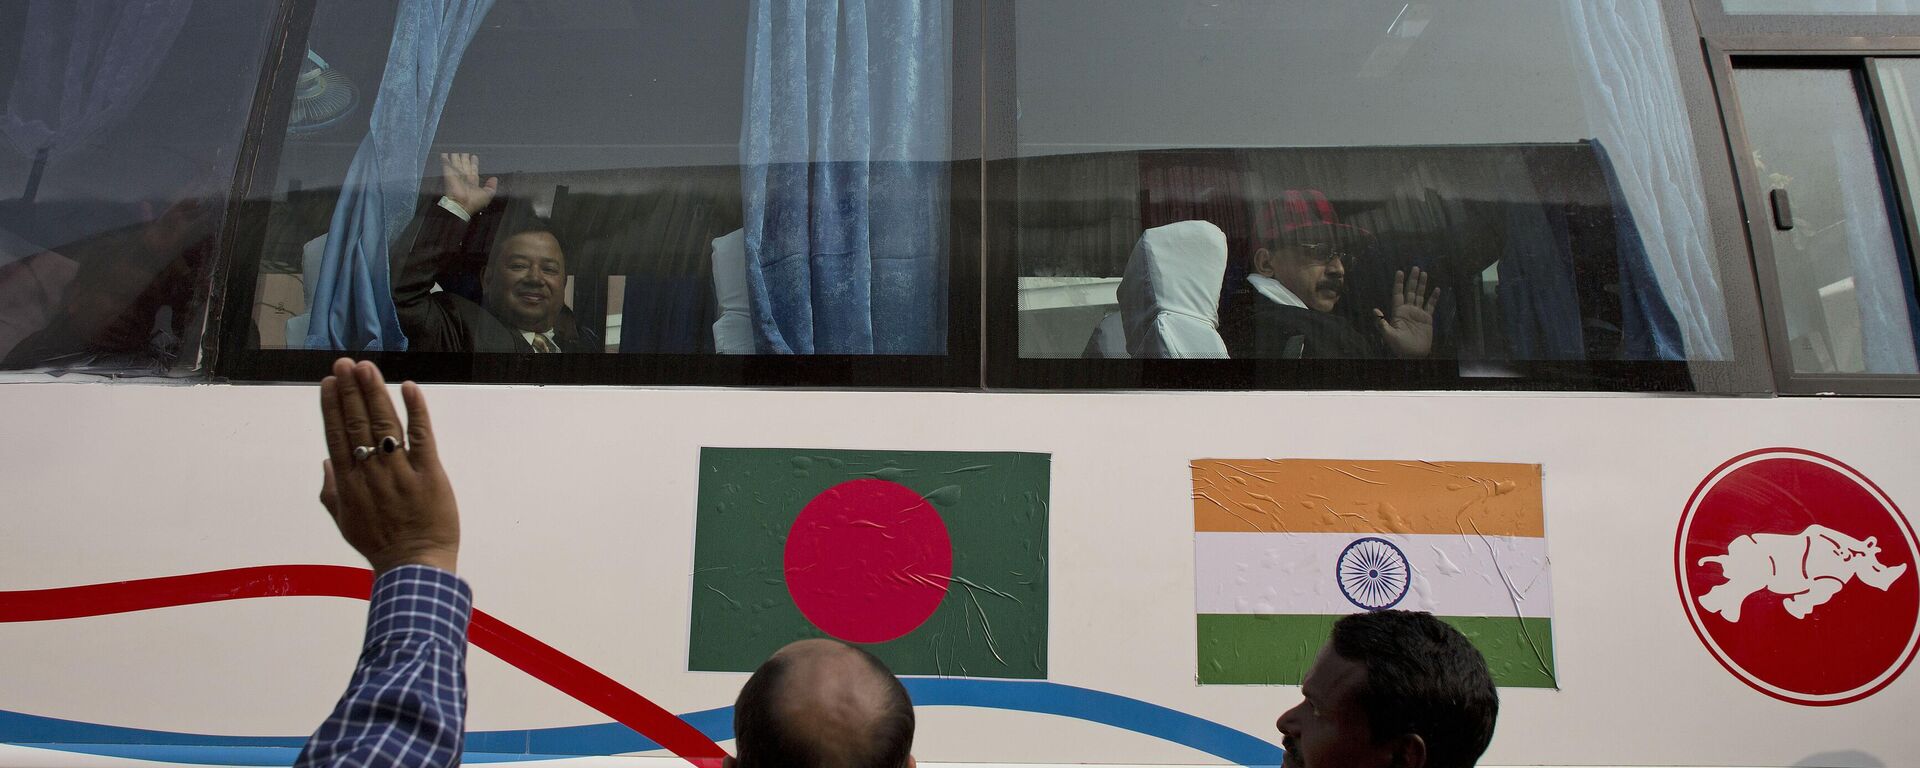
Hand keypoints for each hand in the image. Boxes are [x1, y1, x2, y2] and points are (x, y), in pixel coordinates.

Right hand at [319, 358, 459, 573]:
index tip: (328, 382)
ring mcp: (400, 472)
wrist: (414, 566)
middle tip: (344, 364)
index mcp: (348, 483)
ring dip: (375, 393)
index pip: (336, 436)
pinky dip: (416, 411)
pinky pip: (422, 437)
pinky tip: (409, 388)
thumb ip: (331, 491)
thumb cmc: (380, 545)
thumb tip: (327, 462)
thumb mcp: (345, 522)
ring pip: (385, 425)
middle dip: (349, 391)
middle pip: (357, 424)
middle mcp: (371, 473)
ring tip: (366, 368)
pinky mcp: (429, 474)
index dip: (331, 407)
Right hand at [438, 152, 496, 214]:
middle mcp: (464, 178)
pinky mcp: (448, 174)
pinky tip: (444, 153)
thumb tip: (494, 179)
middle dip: (465, 159)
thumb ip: (491, 186)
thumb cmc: (474, 201)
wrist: (460, 205)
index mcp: (472, 182)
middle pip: (464, 165)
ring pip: (456, 164)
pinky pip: (446, 165)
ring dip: (456, 158)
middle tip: (465, 152)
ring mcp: (456, 175)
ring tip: (456, 150)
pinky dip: (445, 159)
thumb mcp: (487, 194)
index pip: (473, 170)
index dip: (473, 163)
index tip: (474, 157)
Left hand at [1373, 267, 1439, 357]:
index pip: (1398, 294)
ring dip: (1422, 285)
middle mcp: (1408, 310)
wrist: (1413, 355)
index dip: (1399, 283)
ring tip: (1424, 273)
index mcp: (1398, 312)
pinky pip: (1431, 305)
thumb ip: (1382, 322)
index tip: (1399, 271)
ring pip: (1420, 295)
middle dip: (1412, 280)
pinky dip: (1434, 297)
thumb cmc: (1399, 347)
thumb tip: (1374, 310)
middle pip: (1410, 291)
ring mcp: (1418, 313)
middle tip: (1415, 268)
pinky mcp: (1427, 318)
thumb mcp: (1388, 335)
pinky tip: (1437, 289)